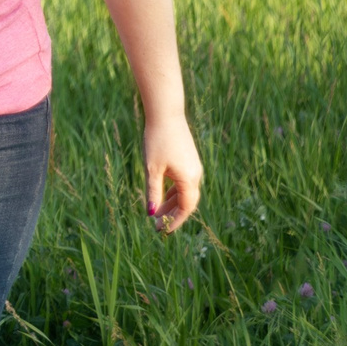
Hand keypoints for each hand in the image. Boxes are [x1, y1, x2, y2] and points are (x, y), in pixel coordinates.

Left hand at [143, 109, 203, 232]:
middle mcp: (195, 174)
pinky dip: (173, 191)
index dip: (174, 222)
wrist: (166, 113)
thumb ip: (152, 192)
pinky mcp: (188, 159)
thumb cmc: (157, 140)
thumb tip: (151, 214)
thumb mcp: (151, 169)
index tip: (162, 231)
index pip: (185, 208)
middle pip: (186, 202)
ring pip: (184, 192)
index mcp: (189, 179)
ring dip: (171, 203)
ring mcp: (193, 166)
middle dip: (172, 215)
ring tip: (156, 213)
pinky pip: (183, 182)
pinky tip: (161, 196)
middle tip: (156, 225)